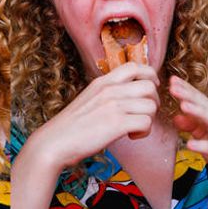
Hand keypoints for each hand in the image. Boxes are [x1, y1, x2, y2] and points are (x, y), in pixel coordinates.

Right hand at [26, 63, 158, 169]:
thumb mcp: (88, 99)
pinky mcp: (117, 124)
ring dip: (149, 119)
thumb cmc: (71, 127)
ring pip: (151, 105)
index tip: (148, 91)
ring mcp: (113, 106)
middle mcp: (109, 90)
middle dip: (153, 102)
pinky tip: (131, 136)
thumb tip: (127, 96)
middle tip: (143, 115)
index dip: (149, 77)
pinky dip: (143, 132)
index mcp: (102, 82)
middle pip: (150, 86)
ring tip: (135, 128)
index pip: (135, 66)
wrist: (54, 142)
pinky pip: (146, 123)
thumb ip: (107, 94)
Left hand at [170, 76, 207, 208]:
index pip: (202, 103)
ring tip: (183, 105)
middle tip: (174, 85)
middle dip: (191, 95)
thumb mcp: (207, 141)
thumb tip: (177, 116)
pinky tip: (190, 144)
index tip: (172, 79)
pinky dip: (205, 146)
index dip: (188, 91)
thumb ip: (194, 128)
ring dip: (200, 113)